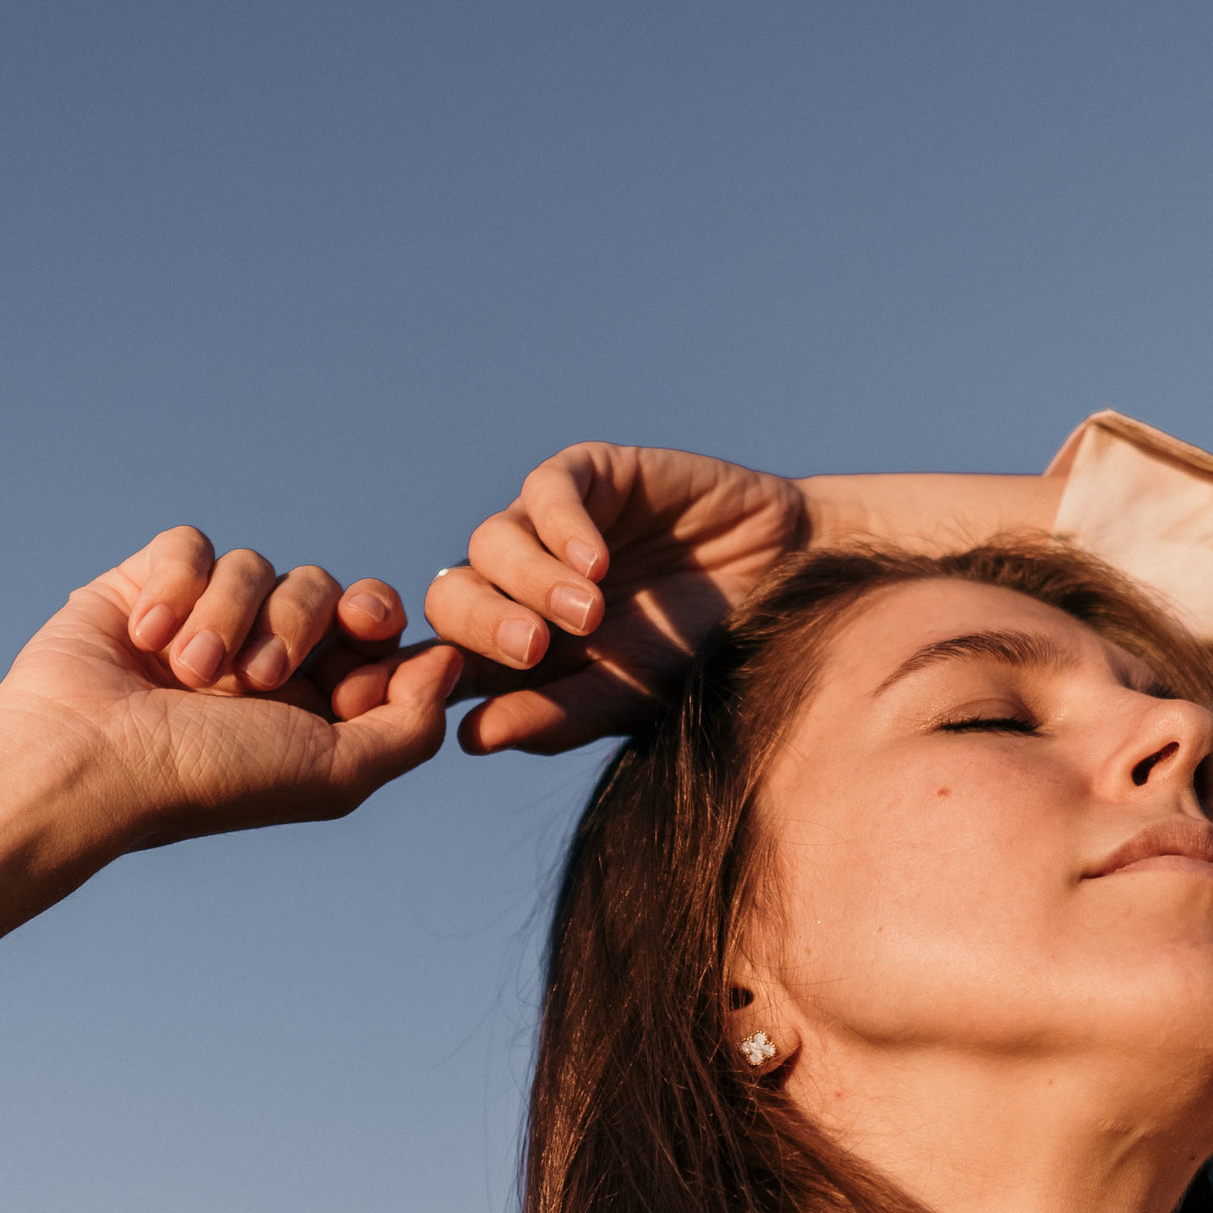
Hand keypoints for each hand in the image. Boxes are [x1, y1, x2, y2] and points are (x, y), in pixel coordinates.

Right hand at [0, 530, 460, 964]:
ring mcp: (203, 620)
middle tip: (263, 673)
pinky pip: (192, 545)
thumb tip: (450, 659)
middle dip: (300, 619)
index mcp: (310, 704)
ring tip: (188, 674)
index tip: (368, 630)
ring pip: (256, 563)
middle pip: (323, 587)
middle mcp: (260, 659)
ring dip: (229, 618)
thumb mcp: (335, 773)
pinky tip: (145, 638)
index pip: (375, 632)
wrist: (88, 762)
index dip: (378, 621)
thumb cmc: (209, 781)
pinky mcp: (147, 584)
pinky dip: (176, 588)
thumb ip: (410, 724)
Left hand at [423, 445, 811, 752]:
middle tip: (534, 648)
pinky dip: (563, 527)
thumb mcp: (627, 696)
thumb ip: (554, 716)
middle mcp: (518, 584)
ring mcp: (548, 526)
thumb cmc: (701, 650)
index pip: (443, 657)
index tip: (446, 702)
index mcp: (514, 648)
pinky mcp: (590, 474)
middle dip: (481, 625)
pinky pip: (547, 489)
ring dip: (530, 581)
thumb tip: (469, 738)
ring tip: (590, 613)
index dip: (431, 674)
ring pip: (491, 541)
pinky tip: (597, 564)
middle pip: (450, 595)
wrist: (782, 582)